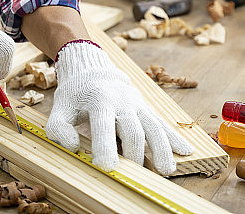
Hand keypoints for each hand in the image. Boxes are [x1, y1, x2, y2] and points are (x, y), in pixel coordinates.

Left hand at [46, 41, 192, 174]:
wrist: (93, 69)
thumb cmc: (75, 94)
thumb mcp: (59, 107)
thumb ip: (59, 128)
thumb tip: (73, 147)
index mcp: (99, 99)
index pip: (103, 124)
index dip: (105, 146)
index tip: (106, 168)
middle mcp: (122, 101)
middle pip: (133, 130)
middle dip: (134, 154)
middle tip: (133, 175)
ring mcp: (137, 104)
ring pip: (154, 126)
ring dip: (161, 149)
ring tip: (166, 171)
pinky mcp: (146, 108)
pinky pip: (163, 123)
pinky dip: (174, 137)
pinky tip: (185, 151)